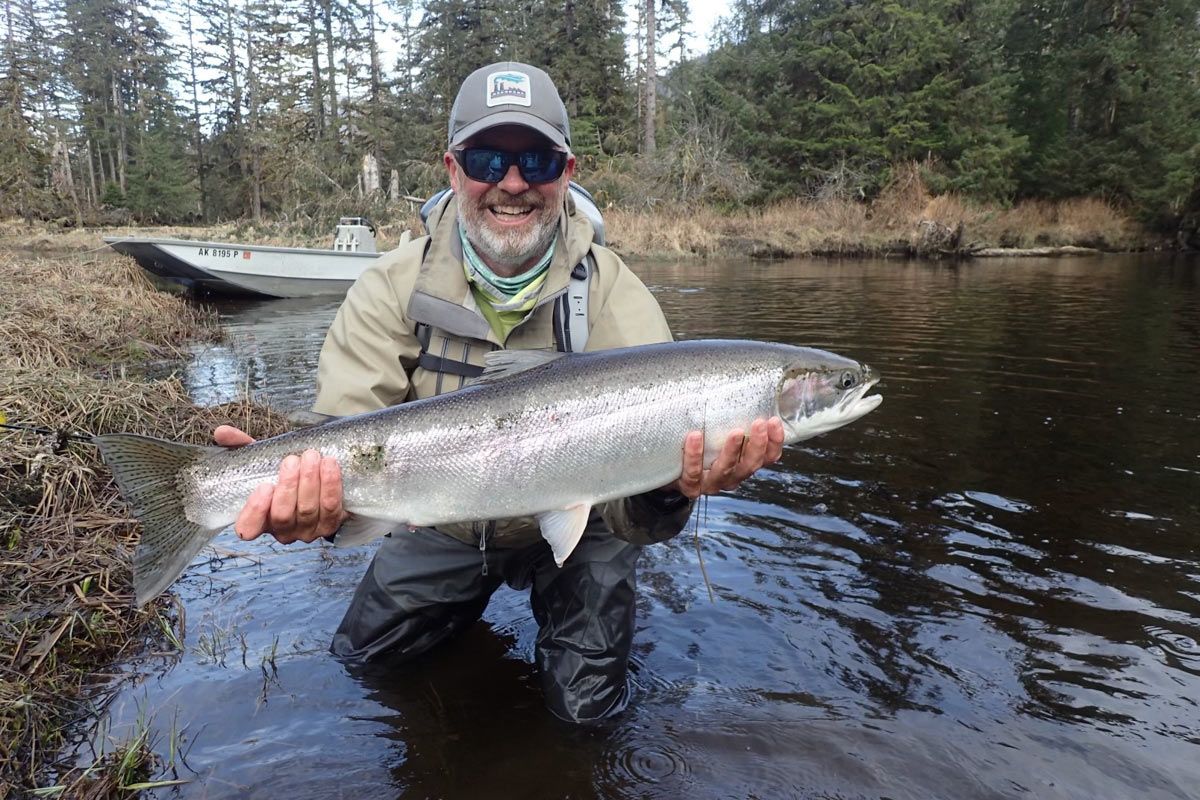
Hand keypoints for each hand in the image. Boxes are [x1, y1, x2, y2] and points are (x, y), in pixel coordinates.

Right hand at [213, 425, 347, 544]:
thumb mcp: (262, 460)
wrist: (320, 480)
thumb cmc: (283, 473)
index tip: (263, 486)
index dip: (254, 512)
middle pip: (283, 516)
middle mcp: (282, 531)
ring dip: (310, 482)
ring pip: (308, 511)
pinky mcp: (330, 525)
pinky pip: (331, 508)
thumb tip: (222, 432)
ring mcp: (307, 531)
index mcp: (259, 520)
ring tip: (312, 456)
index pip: (248, 529)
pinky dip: (331, 485)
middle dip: (288, 487)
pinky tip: (330, 465)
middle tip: (292, 460)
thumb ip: (240, 446)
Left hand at [673, 417, 784, 499]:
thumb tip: (745, 384)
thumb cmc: (700, 446)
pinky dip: (695, 455)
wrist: (669, 471)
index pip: (767, 456)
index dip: (775, 441)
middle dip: (758, 445)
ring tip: (736, 432)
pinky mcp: (691, 486)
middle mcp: (732, 476)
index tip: (774, 421)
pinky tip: (695, 437)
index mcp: (744, 464)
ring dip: (732, 451)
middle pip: (750, 465)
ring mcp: (712, 483)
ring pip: (726, 470)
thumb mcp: (719, 433)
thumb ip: (732, 418)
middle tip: (759, 423)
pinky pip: (693, 472)